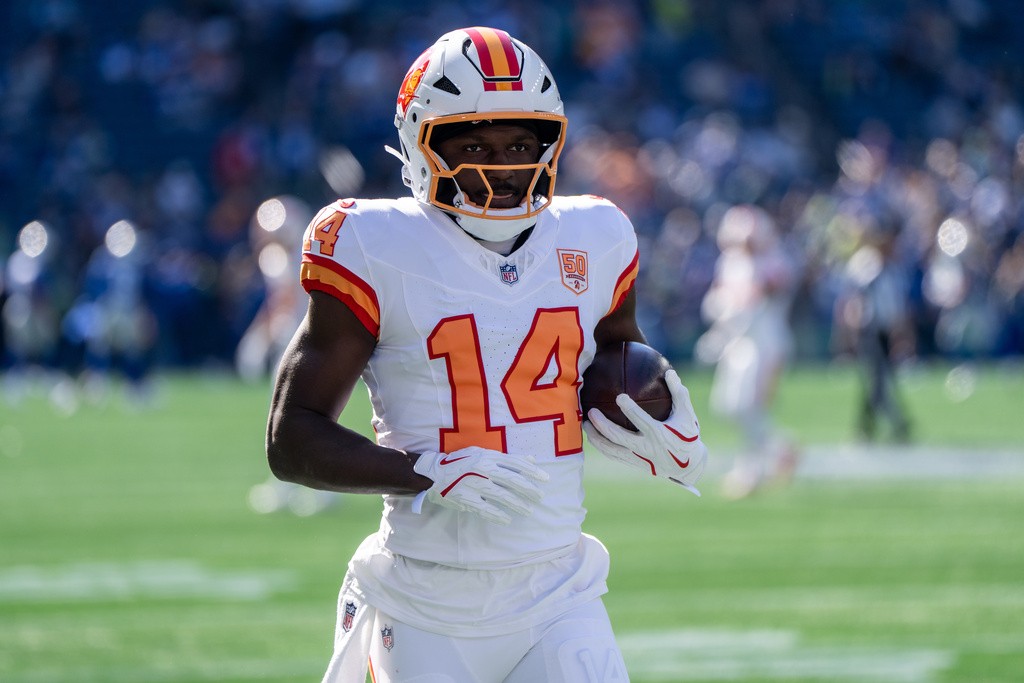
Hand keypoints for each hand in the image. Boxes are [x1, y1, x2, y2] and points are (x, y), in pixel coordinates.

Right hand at [410, 447, 549, 524]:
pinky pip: (485, 509)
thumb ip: (506, 458)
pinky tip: (508, 520)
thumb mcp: (482, 454)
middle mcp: (482, 469)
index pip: (515, 463)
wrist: (433, 473)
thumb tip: (530, 460)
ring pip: (501, 496)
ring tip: (528, 511)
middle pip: (512, 480)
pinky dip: (497, 515)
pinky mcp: (466, 499)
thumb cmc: (461, 462)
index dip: (532, 471)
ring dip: (517, 504)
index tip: (545, 479)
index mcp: (487, 456)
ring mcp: (474, 485)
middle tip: (540, 497)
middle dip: (529, 489)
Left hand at [583, 369, 706, 495]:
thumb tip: (670, 372)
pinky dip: (601, 446)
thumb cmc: (687, 436)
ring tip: (584, 425)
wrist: (688, 467)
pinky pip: (613, 455)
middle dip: (602, 425)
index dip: (630, 409)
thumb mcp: (688, 416)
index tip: (619, 397)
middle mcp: (646, 448)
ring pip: (611, 449)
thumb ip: (679, 394)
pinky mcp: (634, 464)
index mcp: (659, 434)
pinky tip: (593, 436)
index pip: (642, 421)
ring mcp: (638, 458)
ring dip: (596, 438)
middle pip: (619, 437)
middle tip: (590, 411)